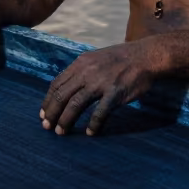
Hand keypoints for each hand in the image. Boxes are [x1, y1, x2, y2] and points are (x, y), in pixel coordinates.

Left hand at [40, 43, 158, 135]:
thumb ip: (81, 70)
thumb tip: (67, 87)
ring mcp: (101, 83)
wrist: (146, 55)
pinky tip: (90, 132)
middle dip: (52, 113)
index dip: (48, 100)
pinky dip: (93, 124)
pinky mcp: (115, 93)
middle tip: (47, 127)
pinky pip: (100, 112)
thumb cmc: (121, 58)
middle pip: (62, 96)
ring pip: (75, 105)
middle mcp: (87, 72)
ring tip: (61, 132)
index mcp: (81, 63)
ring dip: (66, 121)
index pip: (57, 84)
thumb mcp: (96, 58)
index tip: (43, 114)